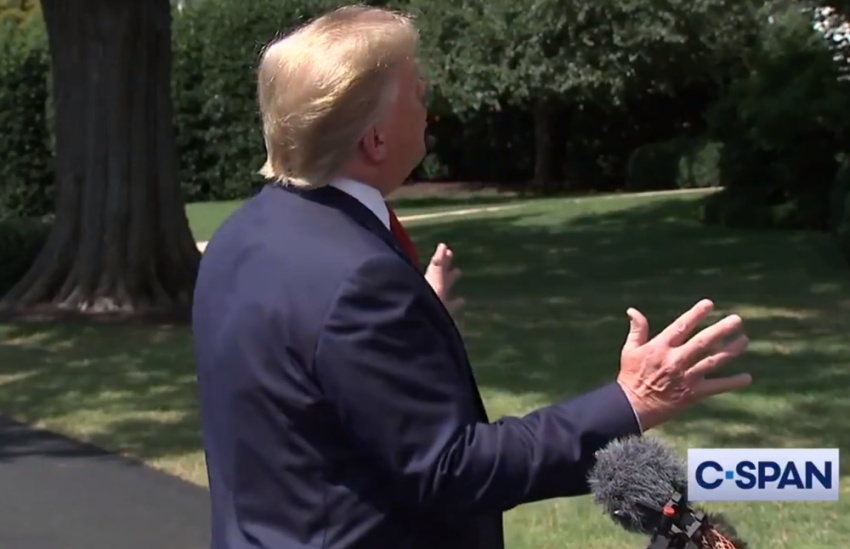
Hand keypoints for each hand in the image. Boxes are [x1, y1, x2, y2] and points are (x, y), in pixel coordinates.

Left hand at [424, 243, 464, 315]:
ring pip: (444, 289)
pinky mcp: (442, 316)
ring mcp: (436, 303)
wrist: (420, 327)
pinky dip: (455, 303)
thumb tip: (442, 245)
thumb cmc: (425, 301)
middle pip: (439, 274)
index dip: (440, 256)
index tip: (445, 246)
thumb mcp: (433, 280)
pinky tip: (462, 300)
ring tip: (459, 271)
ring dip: (450, 280)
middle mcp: (431, 290)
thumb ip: (437, 264)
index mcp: (428, 282)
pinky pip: (450, 307)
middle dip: (445, 264)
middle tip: (451, 252)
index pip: (435, 266)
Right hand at [617, 299, 750, 430]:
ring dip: (731, 350)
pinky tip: (747, 378)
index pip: (681, 326)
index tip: (710, 303)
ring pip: (714, 361)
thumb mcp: (630, 350)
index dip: (696, 314)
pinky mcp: (693, 393)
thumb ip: (637, 330)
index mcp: (660, 347)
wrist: (632, 407)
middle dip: (722, 329)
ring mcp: (686, 377)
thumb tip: (633, 310)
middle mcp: (675, 360)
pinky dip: (732, 382)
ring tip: (744, 340)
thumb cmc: (631, 376)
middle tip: (737, 320)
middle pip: (704, 341)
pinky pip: (716, 386)